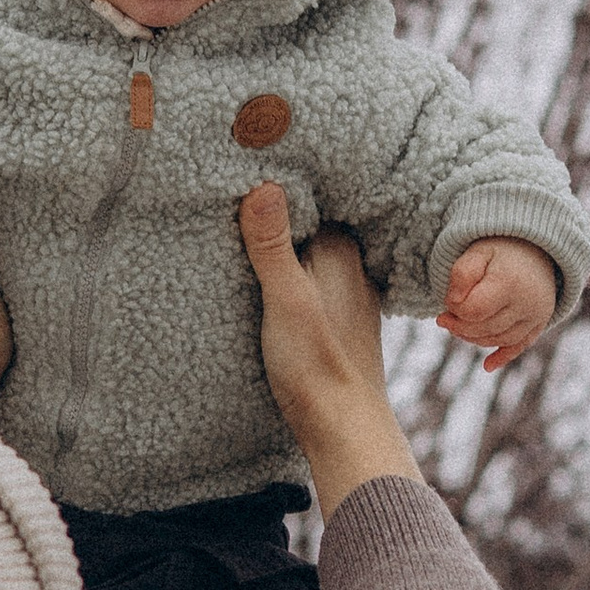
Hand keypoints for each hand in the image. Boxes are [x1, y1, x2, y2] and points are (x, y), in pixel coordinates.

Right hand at [237, 182, 417, 515]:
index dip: (278, 184)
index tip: (245, 162)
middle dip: (281, 212)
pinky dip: (294, 271)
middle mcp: (352, 266)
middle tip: (236, 186)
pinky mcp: (339, 320)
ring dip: (286, 244)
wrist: (344, 427)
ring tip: (246, 226)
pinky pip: (313, 279)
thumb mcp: (285, 298)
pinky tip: (273, 276)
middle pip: (310, 224)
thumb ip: (271, 244)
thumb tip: (262, 183)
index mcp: (342, 250)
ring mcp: (349, 293)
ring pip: (312, 254)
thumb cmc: (315, 364)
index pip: (308, 199)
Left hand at [439, 235, 558, 371]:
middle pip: (484, 328)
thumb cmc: (500, 248)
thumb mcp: (477, 251)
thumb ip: (462, 273)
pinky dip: (503, 356)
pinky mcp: (539, 323)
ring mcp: (536, 315)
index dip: (454, 309)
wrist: (536, 245)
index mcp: (510, 283)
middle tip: (443, 317)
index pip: (473, 311)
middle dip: (459, 326)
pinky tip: (487, 366)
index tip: (447, 300)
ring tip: (457, 327)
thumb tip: (453, 302)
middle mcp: (527, 302)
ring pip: (498, 339)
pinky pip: (520, 346)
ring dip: (473, 338)